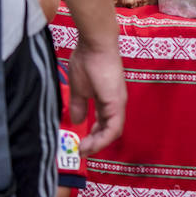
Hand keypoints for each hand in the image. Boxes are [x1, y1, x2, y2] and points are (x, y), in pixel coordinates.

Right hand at [66, 38, 126, 155]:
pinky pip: (113, 127)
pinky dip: (103, 139)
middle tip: (81, 152)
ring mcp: (118, 103)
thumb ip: (79, 105)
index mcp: (107, 100)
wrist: (94, 44)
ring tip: (84, 151)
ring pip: (113, 132)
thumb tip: (78, 120)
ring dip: (98, 144)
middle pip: (109, 130)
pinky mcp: (117, 102)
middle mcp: (115, 103)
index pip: (104, 124)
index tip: (80, 144)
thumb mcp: (79, 89)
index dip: (93, 136)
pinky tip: (92, 144)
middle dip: (95, 144)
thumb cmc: (86, 61)